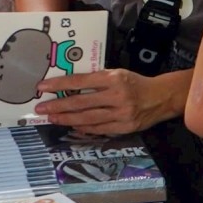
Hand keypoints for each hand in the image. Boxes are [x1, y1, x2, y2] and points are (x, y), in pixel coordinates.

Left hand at [35, 69, 178, 135]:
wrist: (161, 97)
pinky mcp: (124, 127)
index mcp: (113, 78)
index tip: (43, 87)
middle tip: (41, 108)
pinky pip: (98, 129)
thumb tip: (71, 86)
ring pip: (87, 118)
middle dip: (58, 105)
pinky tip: (71, 126)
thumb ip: (97, 79)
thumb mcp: (117, 73)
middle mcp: (116, 96)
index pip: (80, 80)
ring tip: (52, 118)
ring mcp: (120, 113)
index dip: (60, 84)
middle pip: (81, 102)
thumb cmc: (136, 83)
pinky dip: (83, 128)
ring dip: (67, 119)